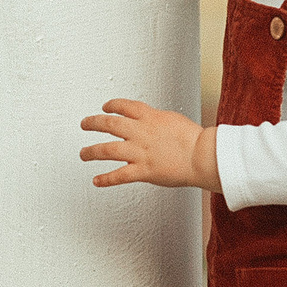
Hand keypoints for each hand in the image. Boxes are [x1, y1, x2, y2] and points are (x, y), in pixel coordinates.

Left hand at [80, 99, 220, 190]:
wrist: (202, 155)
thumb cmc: (195, 139)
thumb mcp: (173, 120)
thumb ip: (158, 121)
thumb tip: (151, 122)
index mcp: (150, 117)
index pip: (124, 107)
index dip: (112, 105)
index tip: (105, 107)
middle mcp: (140, 132)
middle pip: (109, 124)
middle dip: (93, 123)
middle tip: (85, 124)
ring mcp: (139, 152)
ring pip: (107, 150)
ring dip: (91, 152)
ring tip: (83, 154)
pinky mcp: (143, 171)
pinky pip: (119, 176)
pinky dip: (106, 179)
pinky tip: (96, 181)